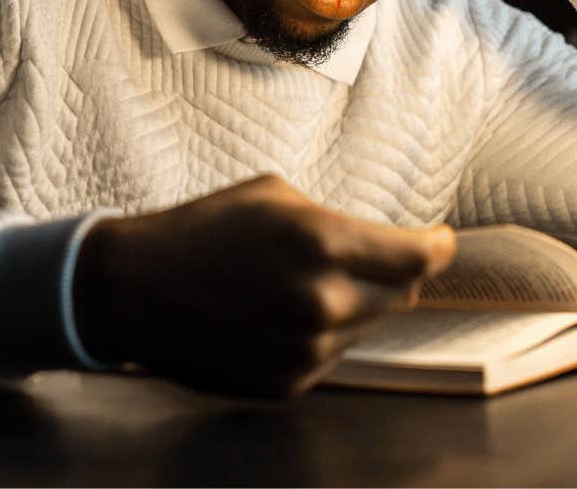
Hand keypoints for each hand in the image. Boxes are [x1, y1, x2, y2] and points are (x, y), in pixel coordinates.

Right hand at [72, 174, 455, 397]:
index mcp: (321, 241)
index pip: (418, 256)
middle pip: (403, 294)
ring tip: (303, 282)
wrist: (133, 291)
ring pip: (370, 326)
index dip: (439, 247)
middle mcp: (321, 300)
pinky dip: (323, 334)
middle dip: (394, 273)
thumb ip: (338, 219)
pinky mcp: (288, 382)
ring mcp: (306, 348)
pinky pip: (334, 354)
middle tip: (364, 257)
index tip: (443, 241)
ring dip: (355, 303)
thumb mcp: (274, 195)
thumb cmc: (203, 230)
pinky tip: (280, 313)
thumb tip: (388, 243)